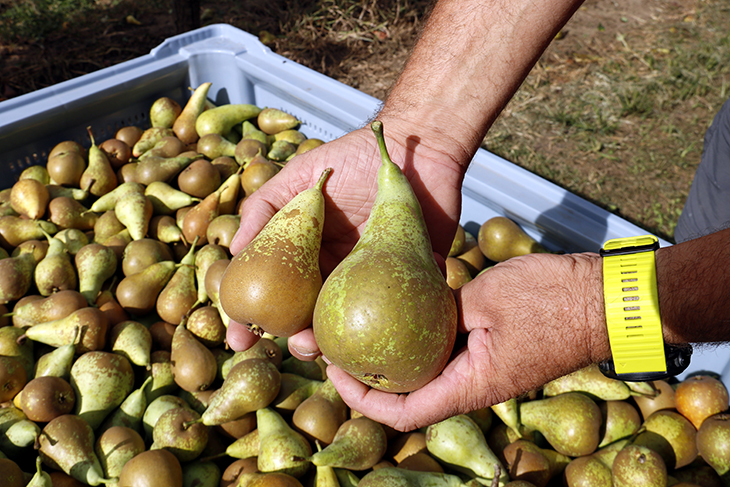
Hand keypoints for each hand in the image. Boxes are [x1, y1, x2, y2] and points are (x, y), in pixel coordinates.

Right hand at [225, 118, 467, 354]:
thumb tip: (231, 249)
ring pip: (345, 325)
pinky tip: (365, 335)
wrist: (417, 152)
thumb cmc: (354, 161)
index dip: (253, 320)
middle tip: (292, 343)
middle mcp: (335, 274)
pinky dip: (378, 330)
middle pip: (308, 319)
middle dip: (295, 341)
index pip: (275, 293)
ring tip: (323, 345)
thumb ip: (265, 207)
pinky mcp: (405, 284)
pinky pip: (391, 315)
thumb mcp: (302, 177)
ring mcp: (368, 281)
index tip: (238, 340)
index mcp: (308, 256)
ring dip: (331, 344)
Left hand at [326, 251, 609, 431]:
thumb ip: (443, 307)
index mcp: (471, 385)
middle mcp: (474, 386)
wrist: (604, 299)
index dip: (364, 399)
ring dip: (396, 358)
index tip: (336, 370)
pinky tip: (405, 311)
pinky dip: (422, 341)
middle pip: (411, 398)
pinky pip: (447, 353)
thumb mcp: (484, 297)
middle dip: (372, 378)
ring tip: (363, 329)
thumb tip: (410, 307)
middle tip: (341, 346)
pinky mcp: (491, 351)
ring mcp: (484, 369)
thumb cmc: (551, 300)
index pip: (405, 414)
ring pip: (428, 375)